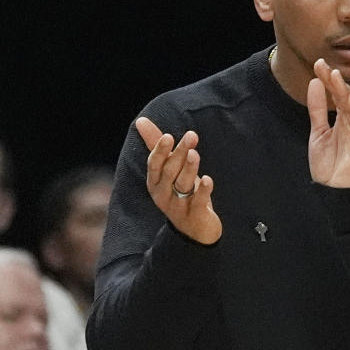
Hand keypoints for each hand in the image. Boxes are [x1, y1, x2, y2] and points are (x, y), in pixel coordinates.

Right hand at [135, 117, 221, 244]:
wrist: (194, 229)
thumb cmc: (179, 192)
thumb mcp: (168, 169)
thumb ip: (156, 146)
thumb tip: (140, 120)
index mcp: (155, 182)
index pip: (154, 165)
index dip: (160, 151)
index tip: (168, 136)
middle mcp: (163, 194)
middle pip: (170, 172)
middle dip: (179, 153)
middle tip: (191, 136)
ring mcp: (179, 206)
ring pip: (183, 185)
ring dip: (189, 169)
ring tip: (195, 153)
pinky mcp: (195, 215)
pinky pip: (198, 202)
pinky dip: (203, 191)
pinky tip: (208, 180)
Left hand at [306, 59, 349, 187]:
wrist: (333, 191)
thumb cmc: (329, 164)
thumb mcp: (318, 132)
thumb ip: (317, 109)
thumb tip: (314, 83)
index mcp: (342, 118)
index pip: (336, 93)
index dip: (327, 79)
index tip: (317, 63)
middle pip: (345, 97)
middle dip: (335, 81)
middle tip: (325, 66)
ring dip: (345, 92)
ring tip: (336, 77)